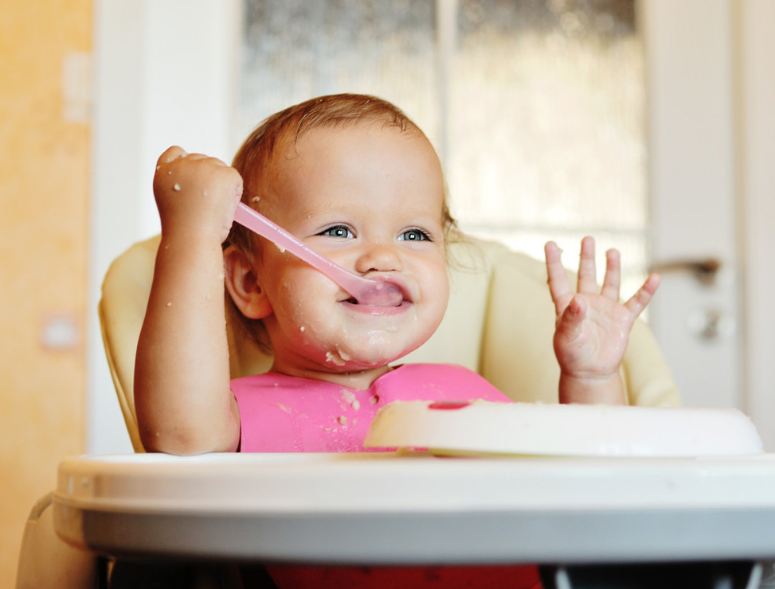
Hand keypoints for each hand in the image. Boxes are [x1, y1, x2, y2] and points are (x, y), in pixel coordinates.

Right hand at [153, 146, 242, 242]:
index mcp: (164, 172)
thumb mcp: (175, 202)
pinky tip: (222, 208)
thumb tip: (206, 179)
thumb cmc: (184, 230)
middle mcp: (181, 165)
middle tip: (204, 205)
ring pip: (220, 168)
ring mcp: (202, 166)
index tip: (193, 179)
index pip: (176, 153)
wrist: (191, 240)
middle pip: (203, 160)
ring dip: (221, 186)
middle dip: (209, 178)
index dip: (187, 163)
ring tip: (211, 209)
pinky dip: (233, 193)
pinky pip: (234, 178)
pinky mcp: (223, 173)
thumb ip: (184, 185)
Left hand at [545, 236, 659, 403]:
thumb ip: (571, 318)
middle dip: (586, 257)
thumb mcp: (567, 338)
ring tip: (612, 251)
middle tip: (588, 238)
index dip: (554, 263)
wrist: (591, 374)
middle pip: (586, 275)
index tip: (550, 244)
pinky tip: (654, 277)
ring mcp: (605, 310)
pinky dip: (646, 290)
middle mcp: (586, 304)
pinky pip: (636, 302)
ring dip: (612, 268)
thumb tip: (578, 299)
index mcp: (566, 307)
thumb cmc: (573, 357)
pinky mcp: (622, 320)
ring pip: (609, 283)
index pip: (558, 280)